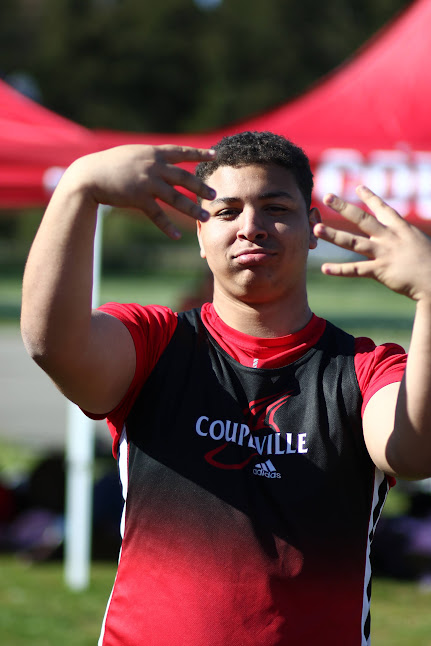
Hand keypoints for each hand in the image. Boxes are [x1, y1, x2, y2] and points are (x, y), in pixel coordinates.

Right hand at [66, 144, 216, 238]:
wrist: (89, 175)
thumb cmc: (108, 164)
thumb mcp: (131, 155)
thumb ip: (148, 158)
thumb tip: (162, 160)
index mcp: (153, 153)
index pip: (181, 151)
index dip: (198, 153)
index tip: (215, 154)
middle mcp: (153, 166)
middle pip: (184, 177)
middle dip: (200, 187)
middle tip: (214, 195)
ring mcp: (147, 183)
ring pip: (176, 198)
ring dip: (191, 209)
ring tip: (204, 217)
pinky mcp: (139, 198)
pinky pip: (157, 215)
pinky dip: (167, 226)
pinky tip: (177, 236)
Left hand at [313, 185, 430, 301]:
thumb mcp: (418, 243)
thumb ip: (405, 238)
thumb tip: (399, 235)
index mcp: (401, 229)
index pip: (383, 209)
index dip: (370, 198)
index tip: (359, 187)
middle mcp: (389, 238)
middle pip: (361, 219)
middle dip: (343, 206)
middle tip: (327, 196)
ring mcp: (383, 253)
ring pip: (352, 242)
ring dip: (333, 235)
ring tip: (316, 228)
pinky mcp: (380, 271)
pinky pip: (355, 270)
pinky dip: (339, 270)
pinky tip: (324, 268)